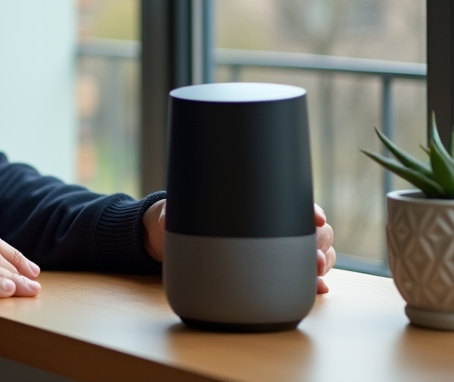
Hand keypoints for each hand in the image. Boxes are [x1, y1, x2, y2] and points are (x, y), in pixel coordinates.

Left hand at [143, 200, 336, 294]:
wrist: (174, 238)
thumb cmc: (179, 217)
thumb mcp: (177, 213)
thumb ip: (175, 215)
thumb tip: (169, 219)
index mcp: (255, 204)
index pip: (291, 202)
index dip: (309, 209)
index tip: (315, 218)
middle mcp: (271, 224)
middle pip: (312, 228)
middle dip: (319, 241)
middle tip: (315, 256)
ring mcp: (276, 247)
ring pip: (315, 249)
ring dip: (322, 260)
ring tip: (318, 272)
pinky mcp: (274, 269)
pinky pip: (302, 273)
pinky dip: (313, 281)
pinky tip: (317, 288)